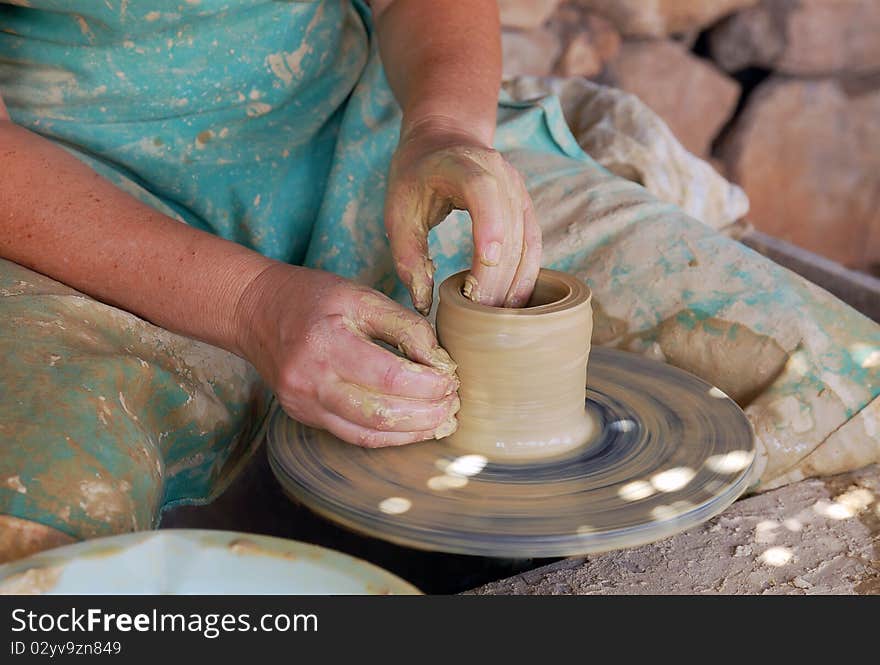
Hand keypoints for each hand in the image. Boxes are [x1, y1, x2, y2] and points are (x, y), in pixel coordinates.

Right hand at [235, 263, 459, 446]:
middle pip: (380, 413)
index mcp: (326, 343)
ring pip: (367, 433)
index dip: (428, 384)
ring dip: (412, 432)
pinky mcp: (303, 416)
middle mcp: (310, 380)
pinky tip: (413, 428)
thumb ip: (405, 326)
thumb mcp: (361, 296)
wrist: (255, 311)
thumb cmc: (313, 298)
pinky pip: (352, 435)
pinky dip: (388, 436)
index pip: (389, 376)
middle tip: (454, 404)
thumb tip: (441, 361)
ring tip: (441, 420)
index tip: (452, 379)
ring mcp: (303, 403)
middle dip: (426, 413)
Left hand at [385, 120, 541, 313]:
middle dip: (496, 274)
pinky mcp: (525, 207)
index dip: (489, 225)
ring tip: (497, 317)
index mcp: (462, 165)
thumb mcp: (397, 211)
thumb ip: (407, 256)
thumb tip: (424, 303)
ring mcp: (517, 190)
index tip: (487, 262)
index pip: (483, 191)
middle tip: (479, 314)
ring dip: (514, 282)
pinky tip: (515, 303)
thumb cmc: (416, 177)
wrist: (444, 140)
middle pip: (508, 228)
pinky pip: (534, 245)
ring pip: (526, 241)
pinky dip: (527, 275)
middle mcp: (499, 173)